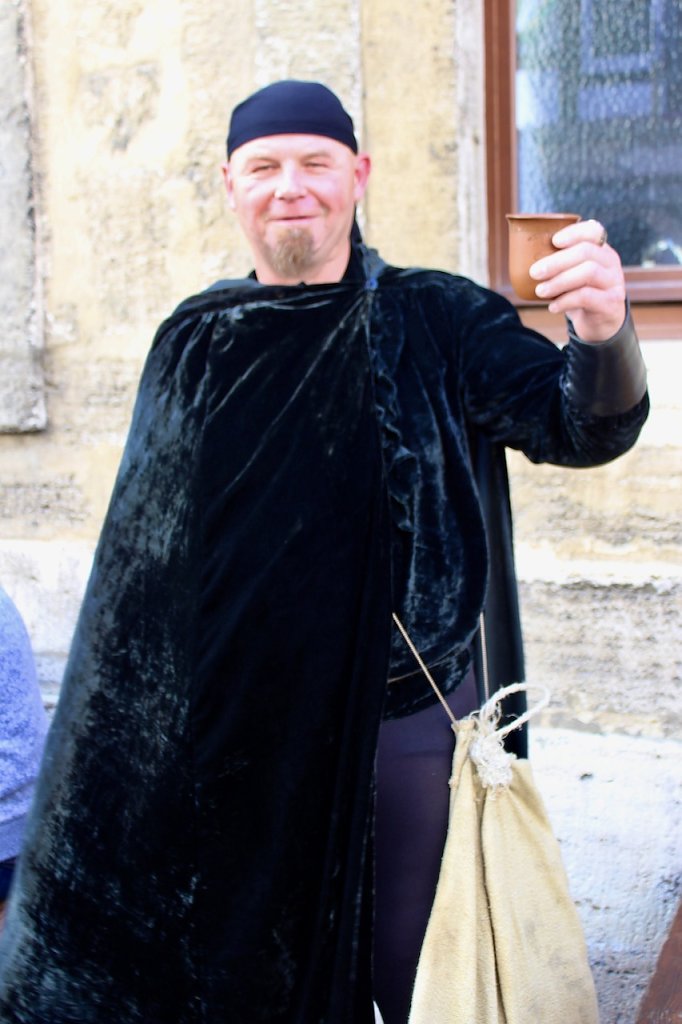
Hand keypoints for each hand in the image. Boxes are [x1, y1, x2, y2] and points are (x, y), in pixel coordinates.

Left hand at [529, 219, 626, 341]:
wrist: (600, 324)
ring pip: (589, 272)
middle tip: (534, 272)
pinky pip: (587, 296)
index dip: (574, 233)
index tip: (553, 241)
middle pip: (586, 252)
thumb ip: (559, 265)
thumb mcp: (572, 276)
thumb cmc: (580, 295)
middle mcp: (611, 262)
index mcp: (600, 250)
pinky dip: (565, 301)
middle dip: (557, 261)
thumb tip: (522, 259)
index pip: (593, 231)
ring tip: (540, 291)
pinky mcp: (610, 303)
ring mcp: (614, 282)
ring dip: (559, 281)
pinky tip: (552, 307)